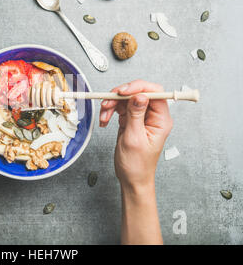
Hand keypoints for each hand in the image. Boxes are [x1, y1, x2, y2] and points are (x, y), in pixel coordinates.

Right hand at [99, 80, 171, 243]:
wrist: (131, 178)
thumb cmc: (137, 165)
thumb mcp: (134, 138)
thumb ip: (136, 114)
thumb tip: (140, 95)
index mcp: (161, 120)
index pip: (154, 93)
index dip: (138, 87)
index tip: (123, 91)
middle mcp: (153, 116)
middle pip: (138, 93)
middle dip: (120, 96)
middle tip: (108, 101)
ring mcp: (142, 117)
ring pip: (126, 99)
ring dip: (112, 104)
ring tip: (104, 115)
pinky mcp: (132, 120)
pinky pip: (120, 108)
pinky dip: (110, 112)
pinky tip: (105, 120)